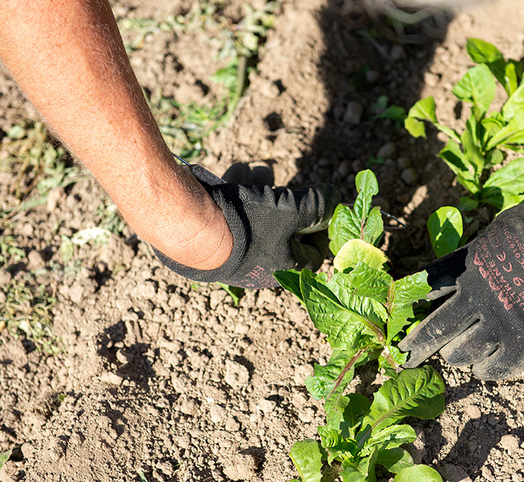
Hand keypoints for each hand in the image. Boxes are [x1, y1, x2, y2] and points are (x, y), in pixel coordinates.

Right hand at [155, 164, 338, 287]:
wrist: (187, 227)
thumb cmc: (246, 224)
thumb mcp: (292, 211)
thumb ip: (318, 205)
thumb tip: (336, 199)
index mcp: (284, 268)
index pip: (315, 253)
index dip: (324, 228)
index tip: (325, 207)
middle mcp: (260, 266)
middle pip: (284, 231)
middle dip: (288, 201)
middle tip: (290, 185)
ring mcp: (235, 252)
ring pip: (257, 218)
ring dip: (262, 191)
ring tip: (261, 171)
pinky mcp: (213, 237)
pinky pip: (233, 214)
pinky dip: (238, 192)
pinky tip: (237, 171)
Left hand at [400, 183, 523, 379]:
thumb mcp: (493, 234)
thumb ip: (472, 258)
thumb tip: (460, 271)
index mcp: (465, 269)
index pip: (425, 290)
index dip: (409, 304)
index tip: (398, 315)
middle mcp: (476, 298)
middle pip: (436, 329)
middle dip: (417, 346)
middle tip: (404, 357)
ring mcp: (500, 321)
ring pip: (462, 353)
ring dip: (456, 356)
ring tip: (454, 357)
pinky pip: (499, 365)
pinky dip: (488, 370)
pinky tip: (484, 369)